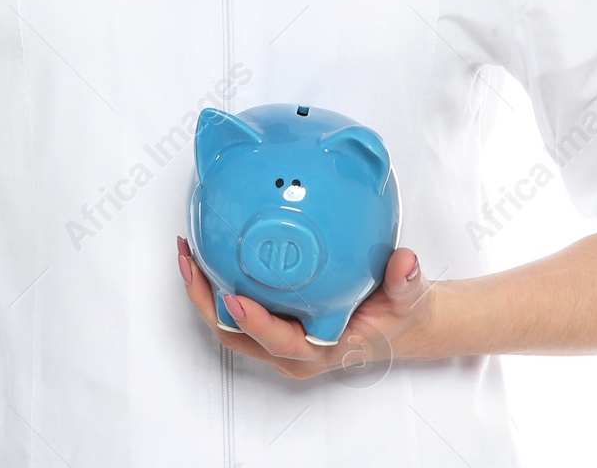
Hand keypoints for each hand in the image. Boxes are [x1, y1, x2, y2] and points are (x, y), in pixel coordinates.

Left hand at [177, 236, 437, 378]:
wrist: (397, 322)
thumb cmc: (396, 316)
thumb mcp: (408, 298)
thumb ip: (405, 281)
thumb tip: (404, 261)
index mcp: (321, 348)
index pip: (280, 342)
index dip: (255, 323)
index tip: (237, 298)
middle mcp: (292, 349)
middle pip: (237, 334)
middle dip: (208, 301)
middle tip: (192, 262)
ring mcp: (277, 338)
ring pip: (228, 323)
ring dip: (204, 290)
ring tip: (188, 252)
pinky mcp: (271, 322)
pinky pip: (235, 307)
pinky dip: (217, 282)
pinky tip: (209, 247)